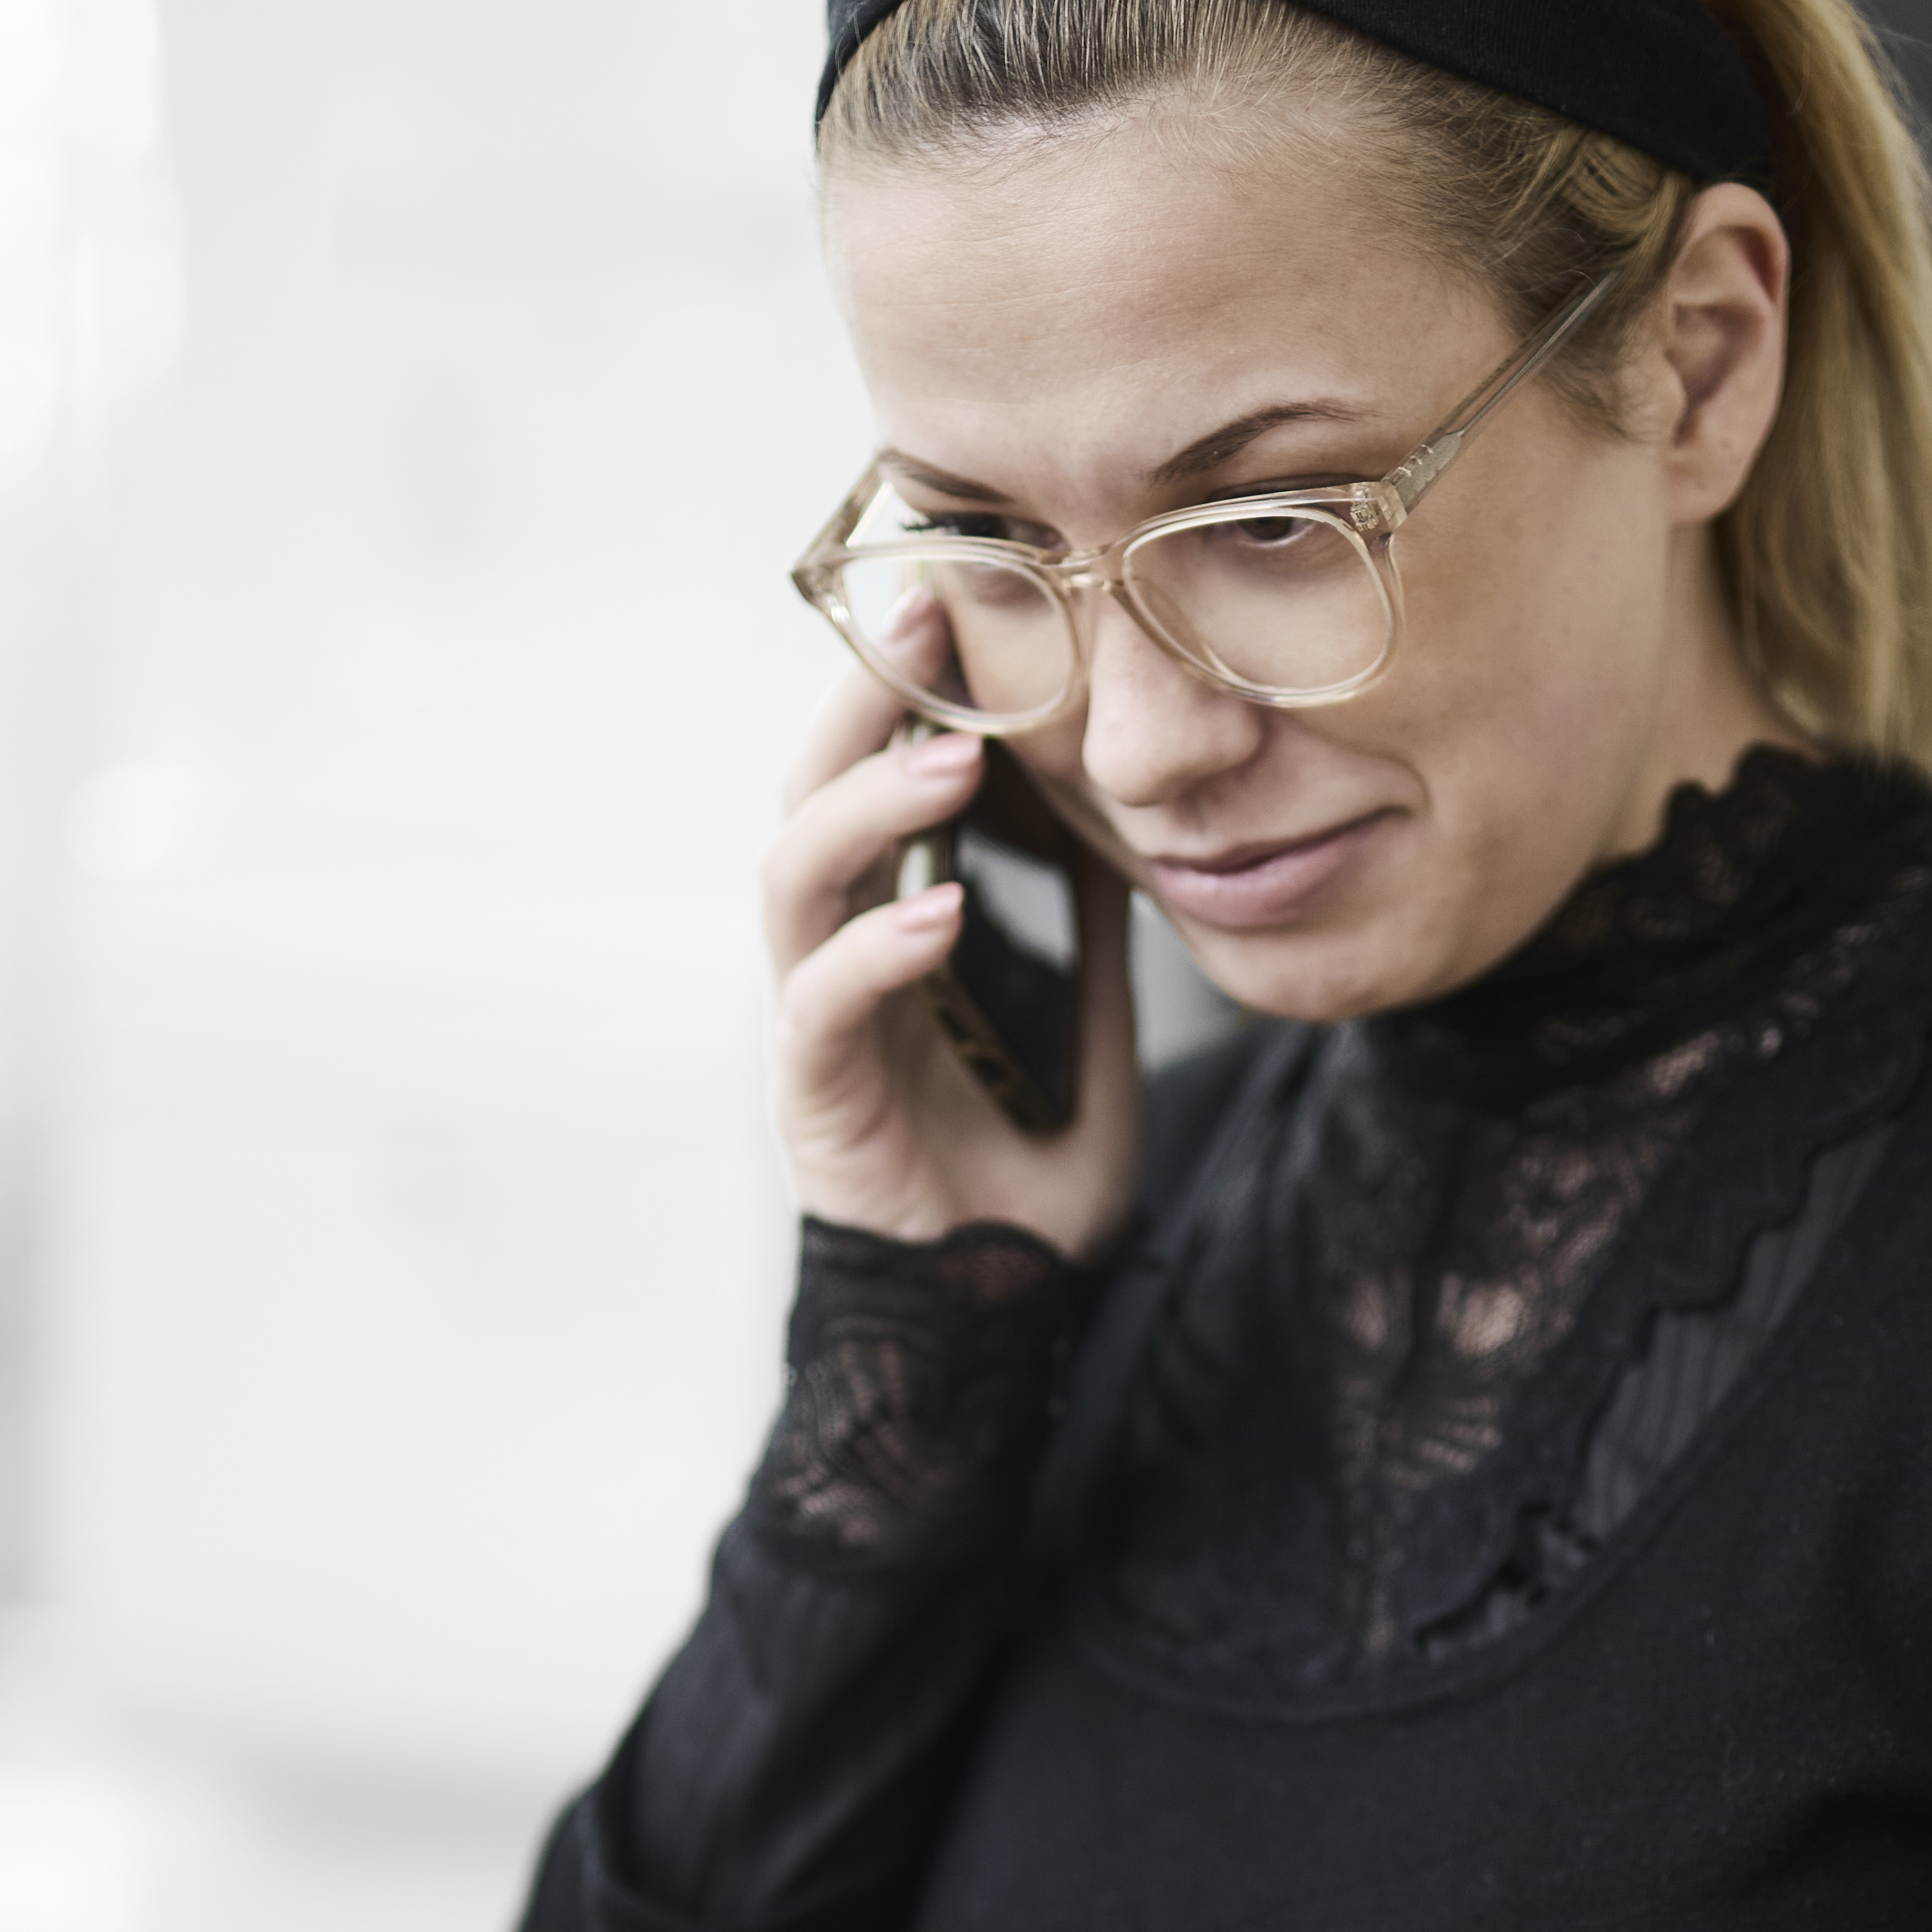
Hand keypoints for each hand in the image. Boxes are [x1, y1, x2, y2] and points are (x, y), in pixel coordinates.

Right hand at [766, 620, 1140, 1257]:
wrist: (995, 1327)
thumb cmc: (1026, 1193)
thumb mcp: (1096, 1043)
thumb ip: (1101, 950)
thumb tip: (1136, 844)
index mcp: (889, 933)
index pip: (874, 782)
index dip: (905, 693)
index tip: (963, 603)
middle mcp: (833, 959)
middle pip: (813, 791)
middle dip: (866, 703)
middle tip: (933, 621)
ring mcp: (813, 1025)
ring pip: (795, 873)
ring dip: (869, 803)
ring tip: (953, 756)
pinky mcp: (812, 1098)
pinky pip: (820, 1003)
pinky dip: (876, 950)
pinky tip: (939, 915)